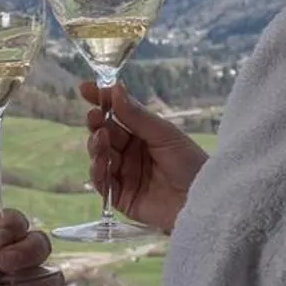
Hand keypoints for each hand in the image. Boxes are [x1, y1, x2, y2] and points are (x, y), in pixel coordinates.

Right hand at [82, 81, 207, 234]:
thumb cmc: (189, 162)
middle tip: (94, 116)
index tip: (85, 88)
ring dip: (96, 147)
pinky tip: (101, 163)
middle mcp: (131, 153)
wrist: (201, 198)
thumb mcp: (163, 134)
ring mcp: (125, 174)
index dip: (101, 101)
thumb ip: (136, 115)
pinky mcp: (121, 197)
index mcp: (142, 134)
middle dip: (97, 124)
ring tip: (101, 138)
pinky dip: (98, 173)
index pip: (117, 114)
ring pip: (100, 157)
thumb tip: (115, 88)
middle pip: (105, 134)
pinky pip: (102, 183)